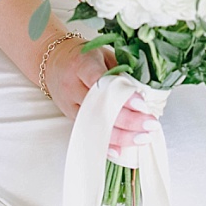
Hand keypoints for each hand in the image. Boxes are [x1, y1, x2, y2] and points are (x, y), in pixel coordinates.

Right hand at [42, 35, 157, 157]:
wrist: (54, 62)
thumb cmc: (85, 57)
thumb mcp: (104, 54)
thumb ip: (121, 70)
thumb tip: (146, 90)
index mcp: (82, 65)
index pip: (102, 82)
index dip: (122, 95)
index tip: (143, 104)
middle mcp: (73, 87)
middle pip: (100, 108)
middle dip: (128, 120)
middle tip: (151, 124)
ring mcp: (70, 105)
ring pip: (95, 125)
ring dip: (121, 135)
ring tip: (143, 138)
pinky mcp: (70, 118)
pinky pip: (88, 134)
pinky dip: (105, 144)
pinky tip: (120, 151)